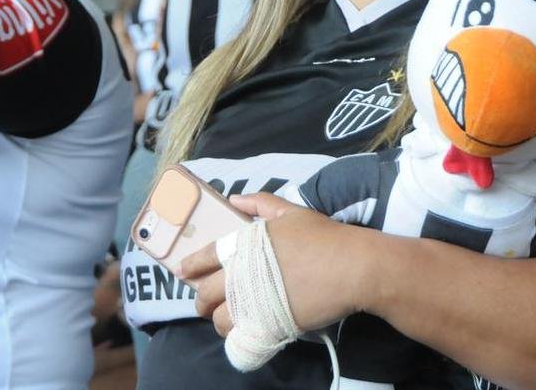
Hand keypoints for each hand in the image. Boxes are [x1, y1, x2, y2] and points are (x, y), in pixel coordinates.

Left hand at [179, 192, 371, 336]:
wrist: (352, 268)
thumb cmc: (323, 236)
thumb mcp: (291, 211)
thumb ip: (260, 203)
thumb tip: (233, 199)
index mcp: (244, 245)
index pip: (205, 257)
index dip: (190, 265)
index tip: (183, 271)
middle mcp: (242, 275)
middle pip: (206, 293)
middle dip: (199, 299)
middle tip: (202, 302)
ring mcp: (254, 303)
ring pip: (219, 319)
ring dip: (216, 319)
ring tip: (221, 318)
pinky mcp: (269, 325)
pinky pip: (240, 335)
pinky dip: (236, 333)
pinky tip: (240, 329)